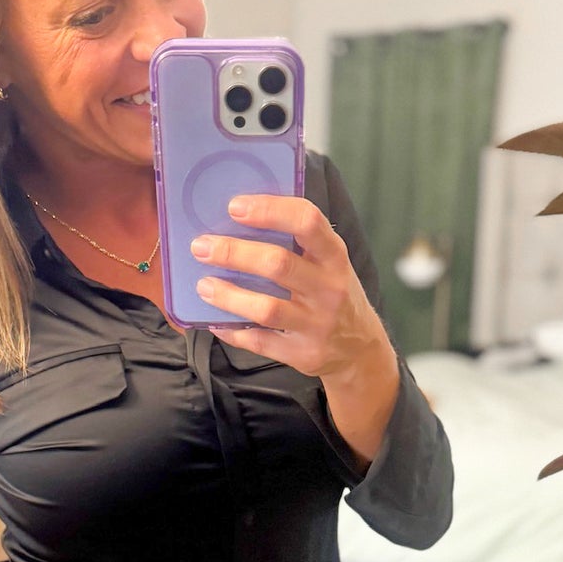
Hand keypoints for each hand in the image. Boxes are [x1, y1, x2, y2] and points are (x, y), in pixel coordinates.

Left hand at [192, 195, 394, 381]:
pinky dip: (233, 332)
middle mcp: (329, 289)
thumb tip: (239, 218)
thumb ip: (298, 242)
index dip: (270, 210)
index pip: (307, 222)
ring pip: (266, 308)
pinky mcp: (303, 354)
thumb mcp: (329, 263)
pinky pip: (260, 342)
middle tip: (202, 246)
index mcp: (334, 256)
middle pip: (278, 264)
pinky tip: (215, 321)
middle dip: (234, 253)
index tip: (235, 206)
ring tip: (204, 285)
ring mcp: (317, 324)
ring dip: (229, 295)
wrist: (360, 350)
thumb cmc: (333, 294)